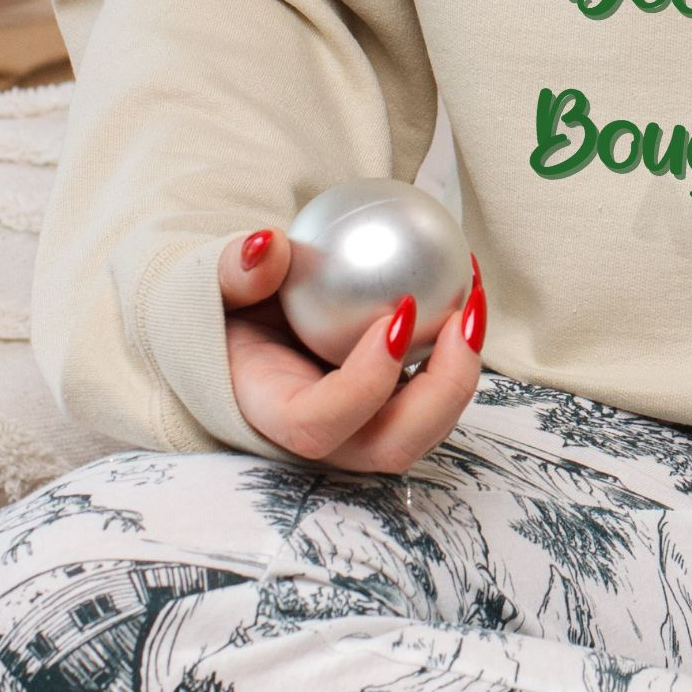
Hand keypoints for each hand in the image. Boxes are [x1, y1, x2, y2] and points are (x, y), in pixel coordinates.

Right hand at [219, 226, 486, 471]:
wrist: (248, 330)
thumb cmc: (231, 309)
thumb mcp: (217, 285)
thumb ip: (235, 271)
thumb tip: (267, 245)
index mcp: (273, 415)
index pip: (320, 424)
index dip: (366, 383)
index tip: (396, 314)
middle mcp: (328, 436)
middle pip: (394, 446)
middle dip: (443, 391)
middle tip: (462, 316)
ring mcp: (367, 427)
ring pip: (428, 426)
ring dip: (464, 369)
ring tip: (474, 298)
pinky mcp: (395, 407)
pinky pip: (437, 389)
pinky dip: (461, 347)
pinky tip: (469, 283)